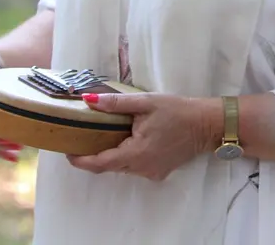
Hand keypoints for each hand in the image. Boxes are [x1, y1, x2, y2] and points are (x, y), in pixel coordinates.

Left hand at [66, 93, 220, 180]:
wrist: (207, 125)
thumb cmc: (178, 111)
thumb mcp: (146, 102)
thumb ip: (116, 103)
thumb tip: (88, 101)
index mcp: (136, 153)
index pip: (100, 163)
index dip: (80, 160)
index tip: (67, 151)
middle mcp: (141, 168)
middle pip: (109, 166)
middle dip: (94, 155)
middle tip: (82, 137)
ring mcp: (151, 172)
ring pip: (122, 166)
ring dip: (112, 154)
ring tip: (104, 134)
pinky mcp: (159, 172)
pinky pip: (135, 166)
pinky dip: (127, 155)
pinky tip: (130, 138)